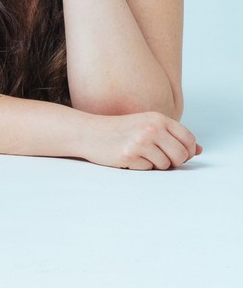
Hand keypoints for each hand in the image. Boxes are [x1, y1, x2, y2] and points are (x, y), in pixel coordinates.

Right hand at [81, 111, 200, 169]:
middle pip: (181, 155)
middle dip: (174, 161)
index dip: (188, 151)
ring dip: (155, 164)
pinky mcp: (129, 155)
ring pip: (166, 164)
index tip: (178, 153)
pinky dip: (140, 167)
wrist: (88, 132)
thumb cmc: (120, 130)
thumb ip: (173, 136)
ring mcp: (140, 142)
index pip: (189, 139)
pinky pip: (148, 169)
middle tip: (160, 158)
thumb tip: (199, 150)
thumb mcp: (147, 125)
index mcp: (158, 118)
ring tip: (140, 154)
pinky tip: (128, 157)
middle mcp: (151, 128)